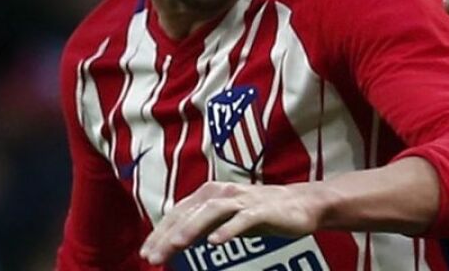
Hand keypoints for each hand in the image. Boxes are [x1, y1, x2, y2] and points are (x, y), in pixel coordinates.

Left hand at [139, 181, 322, 265]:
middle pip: (190, 212)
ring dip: (192, 228)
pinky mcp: (262, 209)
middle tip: (153, 256)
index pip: (179, 212)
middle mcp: (224, 192)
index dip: (160, 232)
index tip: (146, 253)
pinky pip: (243, 219)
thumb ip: (203, 225)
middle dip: (168, 234)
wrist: (302, 204)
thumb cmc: (261, 212)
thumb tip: (174, 240)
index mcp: (211, 193)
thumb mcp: (226, 218)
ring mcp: (243, 200)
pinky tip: (215, 241)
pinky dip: (228, 229)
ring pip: (212, 211)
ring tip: (176, 245)